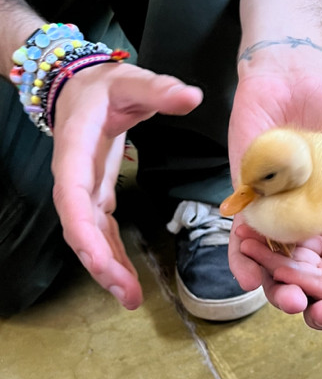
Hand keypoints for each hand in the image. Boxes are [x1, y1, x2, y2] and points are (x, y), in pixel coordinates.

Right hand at [51, 62, 202, 307]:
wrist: (81, 87)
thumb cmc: (104, 86)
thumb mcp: (132, 80)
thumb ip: (159, 89)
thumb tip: (191, 96)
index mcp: (76, 148)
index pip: (73, 196)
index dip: (82, 230)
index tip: (97, 260)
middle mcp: (74, 175)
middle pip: (79, 227)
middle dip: (99, 262)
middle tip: (126, 293)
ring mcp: (84, 189)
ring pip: (89, 236)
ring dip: (107, 268)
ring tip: (130, 298)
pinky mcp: (97, 195)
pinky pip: (102, 232)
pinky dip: (113, 256)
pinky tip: (128, 281)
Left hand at [227, 69, 321, 328]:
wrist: (294, 78)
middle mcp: (311, 230)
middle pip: (315, 282)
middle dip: (320, 307)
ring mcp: (279, 221)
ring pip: (278, 272)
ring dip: (282, 294)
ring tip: (294, 305)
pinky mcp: (247, 207)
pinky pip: (241, 244)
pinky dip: (243, 263)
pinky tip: (251, 279)